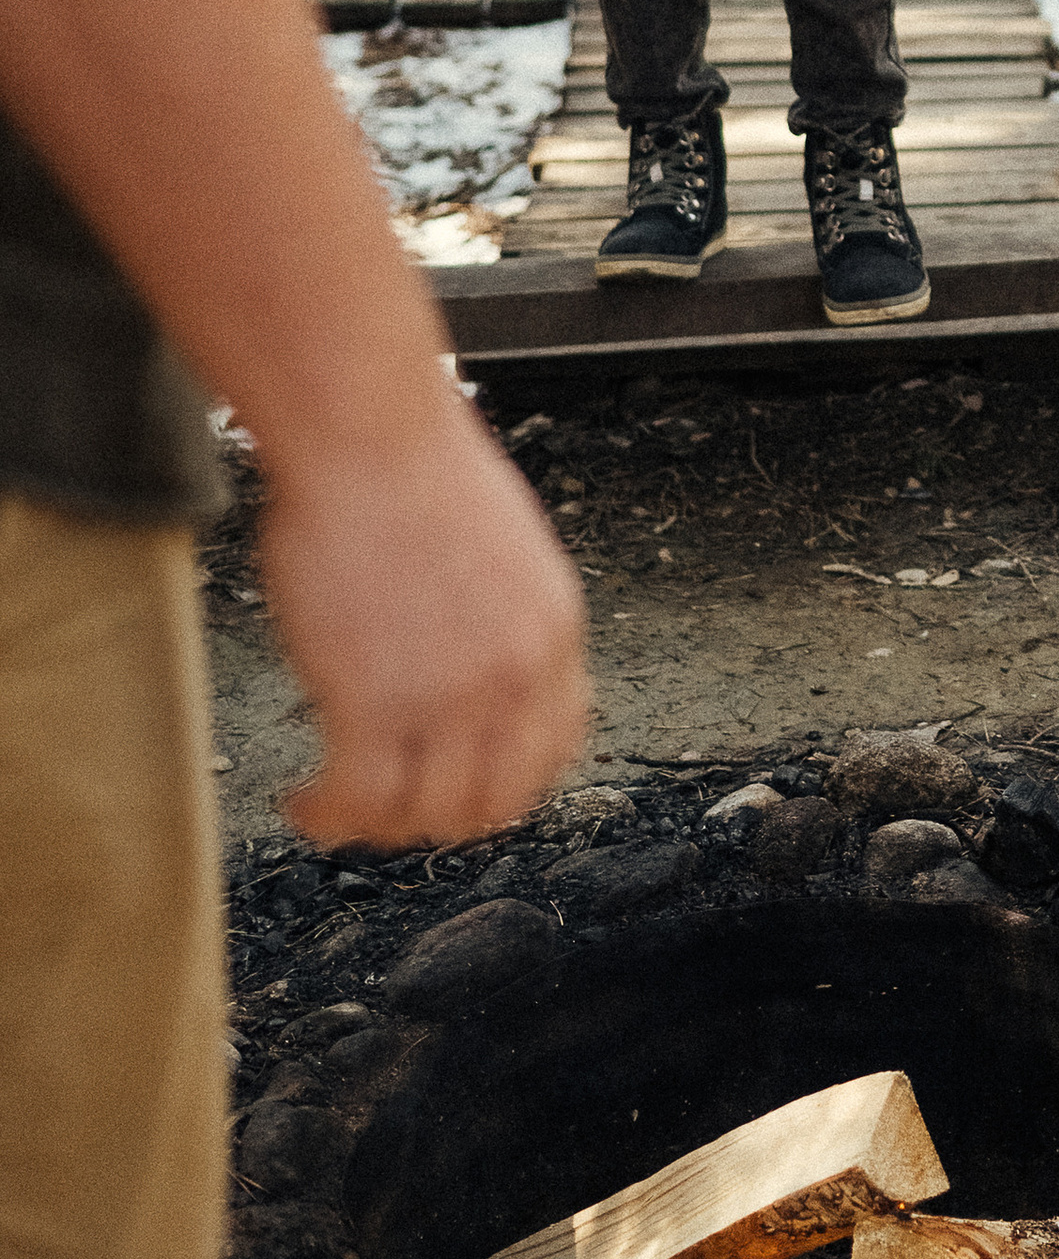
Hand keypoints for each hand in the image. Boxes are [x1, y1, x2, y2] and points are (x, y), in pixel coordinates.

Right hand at [262, 394, 591, 850]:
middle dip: (440, 819)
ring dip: (378, 826)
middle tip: (392, 807)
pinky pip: (358, 802)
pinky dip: (327, 816)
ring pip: (425, 817)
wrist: (367, 433)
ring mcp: (450, 696)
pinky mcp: (373, 704)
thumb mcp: (500, 545)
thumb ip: (498, 617)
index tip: (459, 784)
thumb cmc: (411, 465)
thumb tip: (467, 659)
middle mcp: (516, 674)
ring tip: (338, 804)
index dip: (503, 783)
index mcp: (554, 630)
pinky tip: (303, 800)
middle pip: (493, 801)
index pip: (553, 749)